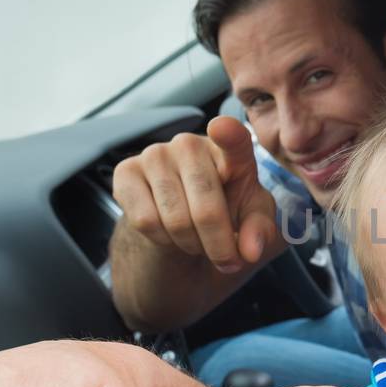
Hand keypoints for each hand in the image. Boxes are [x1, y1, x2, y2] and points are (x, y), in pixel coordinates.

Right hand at [112, 115, 279, 273]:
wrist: (181, 222)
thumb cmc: (224, 211)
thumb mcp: (251, 220)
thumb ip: (260, 231)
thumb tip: (250, 251)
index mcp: (230, 150)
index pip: (233, 139)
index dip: (228, 134)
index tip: (222, 128)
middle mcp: (191, 144)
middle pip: (207, 209)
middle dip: (218, 246)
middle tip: (224, 258)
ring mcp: (155, 154)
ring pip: (175, 220)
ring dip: (190, 244)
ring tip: (196, 240)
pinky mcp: (125, 171)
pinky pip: (145, 221)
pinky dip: (161, 240)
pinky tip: (168, 232)